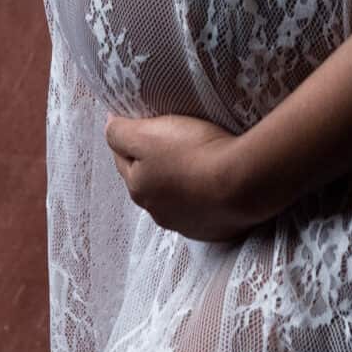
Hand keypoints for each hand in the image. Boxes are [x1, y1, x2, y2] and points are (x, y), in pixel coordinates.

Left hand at [103, 111, 265, 241]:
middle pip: (149, 180)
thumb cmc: (193, 153)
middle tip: (171, 140)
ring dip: (179, 182)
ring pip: (175, 197)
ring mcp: (186, 225)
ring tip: (196, 161)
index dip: (128, 138)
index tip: (141, 121)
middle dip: (153, 162)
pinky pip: (201, 210)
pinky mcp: (213, 230)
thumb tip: (108, 125)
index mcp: (138, 188)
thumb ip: (120, 131)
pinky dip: (203, 197)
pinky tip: (214, 183)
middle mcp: (157, 212)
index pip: (122, 158)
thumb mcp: (148, 133)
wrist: (242, 183)